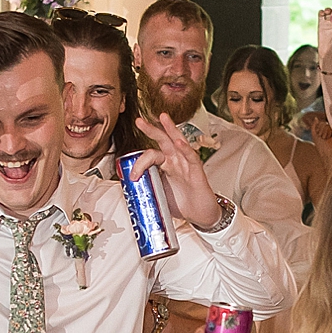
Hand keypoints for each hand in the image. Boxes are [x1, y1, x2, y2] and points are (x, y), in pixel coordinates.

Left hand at [130, 113, 224, 228]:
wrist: (200, 215)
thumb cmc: (183, 204)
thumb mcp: (159, 195)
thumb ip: (147, 189)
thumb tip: (131, 192)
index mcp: (165, 166)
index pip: (150, 156)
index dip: (139, 163)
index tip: (132, 176)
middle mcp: (176, 162)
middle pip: (163, 141)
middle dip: (151, 129)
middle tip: (139, 121)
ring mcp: (186, 165)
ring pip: (178, 143)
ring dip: (170, 129)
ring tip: (163, 118)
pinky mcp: (197, 172)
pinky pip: (192, 158)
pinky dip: (185, 149)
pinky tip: (180, 143)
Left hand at [300, 109, 331, 159]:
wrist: (327, 152)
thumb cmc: (320, 145)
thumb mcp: (314, 134)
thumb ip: (313, 126)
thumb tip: (316, 118)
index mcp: (323, 130)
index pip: (320, 123)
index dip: (318, 129)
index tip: (319, 136)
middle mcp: (328, 129)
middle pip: (322, 123)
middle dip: (320, 131)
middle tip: (322, 138)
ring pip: (326, 125)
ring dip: (323, 132)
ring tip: (325, 138)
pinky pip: (330, 127)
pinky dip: (327, 132)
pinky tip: (329, 137)